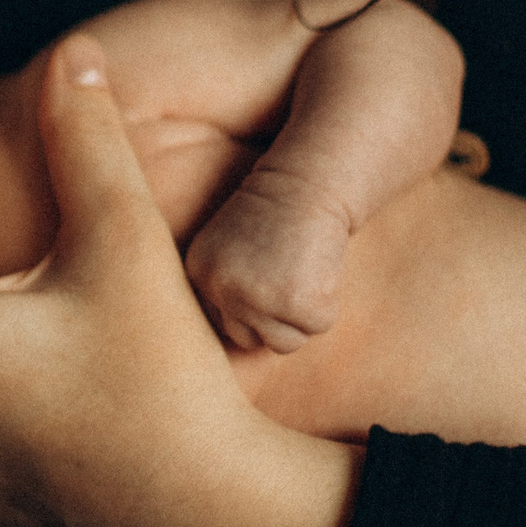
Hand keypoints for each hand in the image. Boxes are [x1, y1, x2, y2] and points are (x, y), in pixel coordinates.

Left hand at [185, 167, 351, 353]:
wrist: (309, 183)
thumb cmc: (277, 216)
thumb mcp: (230, 246)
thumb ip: (227, 287)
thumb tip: (241, 340)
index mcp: (200, 271)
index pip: (223, 321)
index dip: (253, 306)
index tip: (269, 278)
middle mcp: (221, 287)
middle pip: (248, 339)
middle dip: (273, 318)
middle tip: (288, 277)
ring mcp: (257, 297)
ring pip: (282, 343)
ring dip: (299, 316)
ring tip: (302, 274)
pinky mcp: (298, 303)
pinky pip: (315, 326)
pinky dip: (325, 304)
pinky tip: (318, 269)